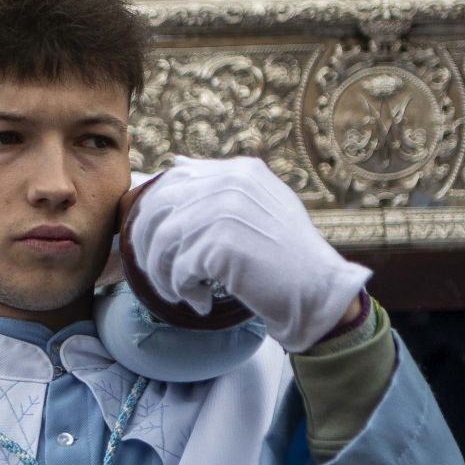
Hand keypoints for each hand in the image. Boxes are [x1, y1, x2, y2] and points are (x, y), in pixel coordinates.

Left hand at [128, 156, 369, 352]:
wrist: (318, 291)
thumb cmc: (285, 256)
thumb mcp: (259, 204)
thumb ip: (219, 184)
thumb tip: (174, 162)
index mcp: (239, 171)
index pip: (173, 181)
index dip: (152, 215)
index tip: (154, 243)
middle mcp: (231, 182)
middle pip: (156, 209)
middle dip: (147, 246)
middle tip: (158, 274)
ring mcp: (225, 210)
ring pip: (162, 242)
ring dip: (162, 274)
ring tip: (179, 292)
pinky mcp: (221, 242)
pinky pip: (178, 270)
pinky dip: (183, 291)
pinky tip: (201, 302)